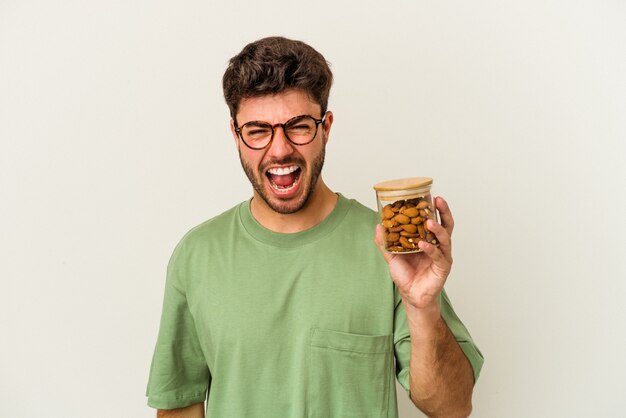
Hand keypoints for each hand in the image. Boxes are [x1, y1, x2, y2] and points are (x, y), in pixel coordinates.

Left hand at [375, 196, 454, 311]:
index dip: (435, 208)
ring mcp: (442, 256)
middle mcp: (439, 246)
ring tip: (429, 222)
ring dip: (437, 229)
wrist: (410, 296)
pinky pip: (438, 256)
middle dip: (444, 212)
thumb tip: (378, 225)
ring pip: (445, 239)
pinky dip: (430, 249)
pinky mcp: (442, 268)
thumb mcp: (392, 256)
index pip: (436, 220)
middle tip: (438, 200)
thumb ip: (385, 242)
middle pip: (446, 225)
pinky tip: (422, 244)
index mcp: (429, 240)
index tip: (431, 195)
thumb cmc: (405, 275)